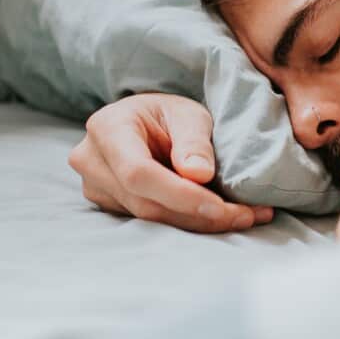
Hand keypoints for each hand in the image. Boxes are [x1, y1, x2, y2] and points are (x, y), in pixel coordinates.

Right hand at [68, 93, 274, 232]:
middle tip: (248, 215)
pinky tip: (218, 218)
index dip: (179, 195)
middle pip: (145, 203)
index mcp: (107, 128)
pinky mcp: (108, 206)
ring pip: (149, 219)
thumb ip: (193, 141)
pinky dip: (187, 223)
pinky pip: (149, 223)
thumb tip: (198, 175)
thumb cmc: (168, 114)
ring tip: (244, 216)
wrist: (146, 124)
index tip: (220, 207)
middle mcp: (92, 161)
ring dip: (199, 223)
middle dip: (199, 215)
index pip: (138, 172)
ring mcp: (95, 187)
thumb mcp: (187, 114)